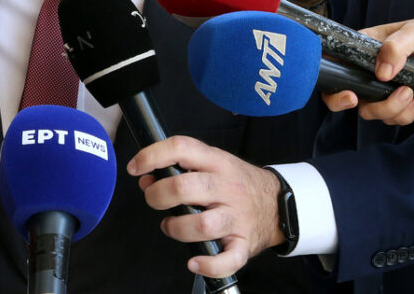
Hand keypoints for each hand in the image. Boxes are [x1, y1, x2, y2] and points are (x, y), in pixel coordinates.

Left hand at [127, 136, 283, 278]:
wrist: (278, 204)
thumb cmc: (236, 182)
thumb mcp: (212, 163)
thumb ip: (179, 167)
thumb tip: (145, 178)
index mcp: (216, 162)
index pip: (181, 148)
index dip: (151, 156)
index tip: (135, 167)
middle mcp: (226, 187)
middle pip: (184, 187)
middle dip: (157, 195)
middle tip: (153, 199)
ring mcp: (236, 216)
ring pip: (202, 224)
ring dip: (176, 228)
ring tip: (171, 225)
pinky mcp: (244, 243)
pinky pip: (228, 259)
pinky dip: (208, 265)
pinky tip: (195, 261)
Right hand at [322, 19, 413, 124]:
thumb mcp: (410, 32)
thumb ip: (395, 46)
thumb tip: (383, 73)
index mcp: (359, 52)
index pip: (332, 74)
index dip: (334, 93)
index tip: (352, 97)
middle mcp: (363, 73)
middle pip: (350, 102)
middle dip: (375, 108)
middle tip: (399, 96)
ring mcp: (378, 89)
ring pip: (373, 113)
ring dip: (395, 110)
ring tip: (412, 92)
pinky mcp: (395, 101)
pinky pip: (394, 117)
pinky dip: (406, 113)